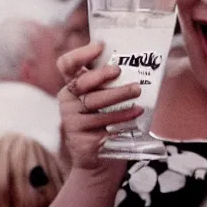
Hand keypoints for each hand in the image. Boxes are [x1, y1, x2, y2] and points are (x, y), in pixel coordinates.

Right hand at [57, 42, 142, 169]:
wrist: (100, 161)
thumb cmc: (106, 123)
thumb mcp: (105, 100)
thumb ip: (111, 83)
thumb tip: (139, 62)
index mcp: (72, 86)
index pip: (67, 65)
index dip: (81, 54)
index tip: (100, 46)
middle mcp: (68, 101)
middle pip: (82, 82)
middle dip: (101, 75)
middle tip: (120, 70)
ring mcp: (71, 120)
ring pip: (95, 103)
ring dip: (118, 95)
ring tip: (137, 91)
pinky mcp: (80, 138)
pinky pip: (103, 123)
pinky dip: (123, 117)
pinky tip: (136, 112)